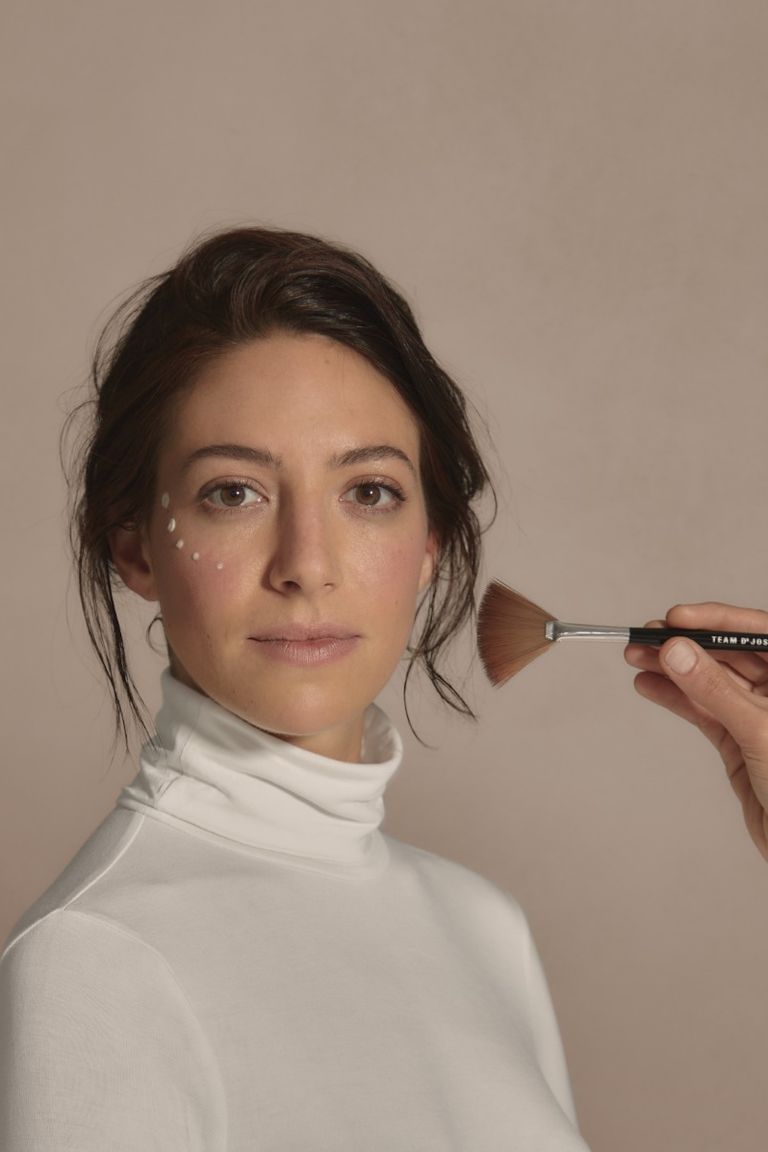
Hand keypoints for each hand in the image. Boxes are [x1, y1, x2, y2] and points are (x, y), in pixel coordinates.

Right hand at [624, 602, 767, 860]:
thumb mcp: (759, 731)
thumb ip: (715, 691)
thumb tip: (679, 654)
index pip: (757, 632)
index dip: (717, 619)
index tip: (678, 617)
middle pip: (728, 654)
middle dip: (686, 645)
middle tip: (648, 637)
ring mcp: (758, 716)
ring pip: (710, 683)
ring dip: (672, 670)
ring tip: (637, 658)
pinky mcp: (739, 741)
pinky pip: (702, 711)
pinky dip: (674, 698)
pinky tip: (649, 686)